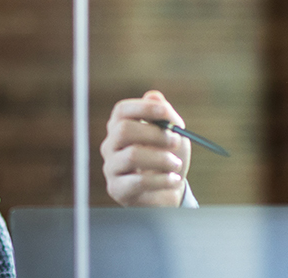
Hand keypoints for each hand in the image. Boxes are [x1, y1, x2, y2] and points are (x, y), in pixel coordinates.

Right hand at [100, 90, 191, 206]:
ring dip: (161, 158)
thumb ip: (165, 116)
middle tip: (176, 141)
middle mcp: (110, 145)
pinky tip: (173, 179)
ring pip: (132, 155)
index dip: (143, 108)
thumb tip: (153, 95)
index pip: (122, 110)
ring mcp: (111, 167)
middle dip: (155, 134)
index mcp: (121, 127)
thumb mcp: (173, 135)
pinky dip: (161, 179)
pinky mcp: (116, 189)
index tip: (166, 113)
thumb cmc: (168, 159)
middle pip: (123, 130)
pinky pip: (138, 180)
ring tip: (176, 165)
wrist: (169, 191)